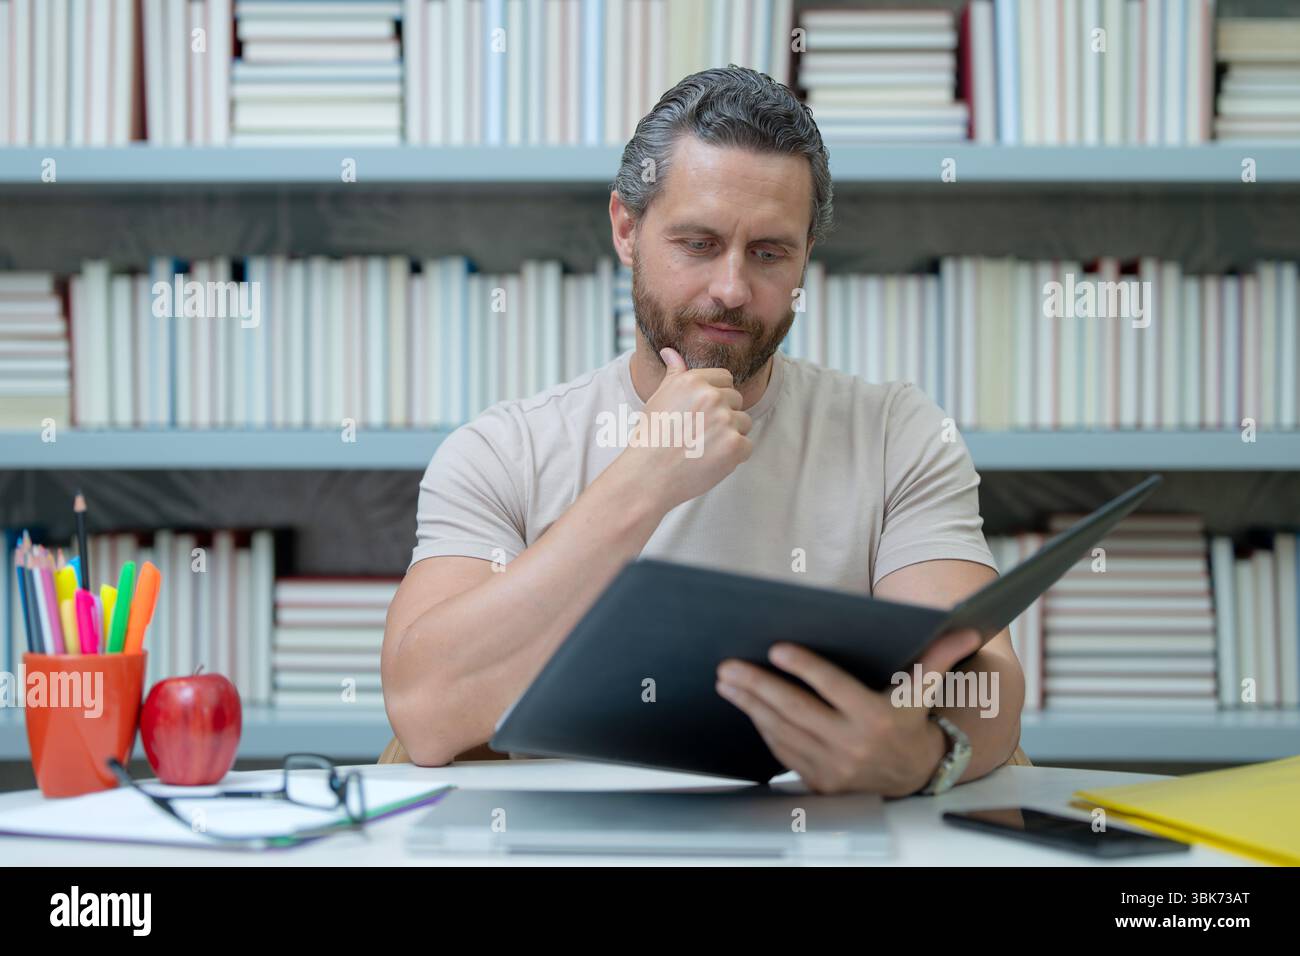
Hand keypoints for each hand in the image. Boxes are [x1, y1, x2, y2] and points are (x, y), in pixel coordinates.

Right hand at [614, 347, 752, 510]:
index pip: (725, 379)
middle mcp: (711, 396)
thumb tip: (671, 352)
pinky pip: (747, 446)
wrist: (648, 475)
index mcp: (693, 381)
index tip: (701, 414)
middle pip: (737, 401)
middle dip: (724, 417)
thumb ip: (674, 374)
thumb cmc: (651, 438)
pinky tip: (710, 461)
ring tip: (703, 448)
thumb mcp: (659, 398)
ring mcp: (725, 420)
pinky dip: (733, 458)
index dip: (716, 398)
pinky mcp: (735, 445)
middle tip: (698, 435)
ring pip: (744, 423)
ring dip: (730, 437)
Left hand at [715, 628, 982, 795]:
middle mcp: (853, 745)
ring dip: (750, 705)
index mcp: (876, 718)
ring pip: (783, 731)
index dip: (805, 668)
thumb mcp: (923, 689)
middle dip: (758, 686)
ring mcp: (833, 766)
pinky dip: (762, 727)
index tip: (777, 649)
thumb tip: (966, 628)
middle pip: (797, 710)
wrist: (914, 775)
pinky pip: (782, 751)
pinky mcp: (819, 781)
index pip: (834, 688)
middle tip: (729, 666)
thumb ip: (938, 656)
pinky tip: (746, 707)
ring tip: (727, 682)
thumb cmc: (910, 721)